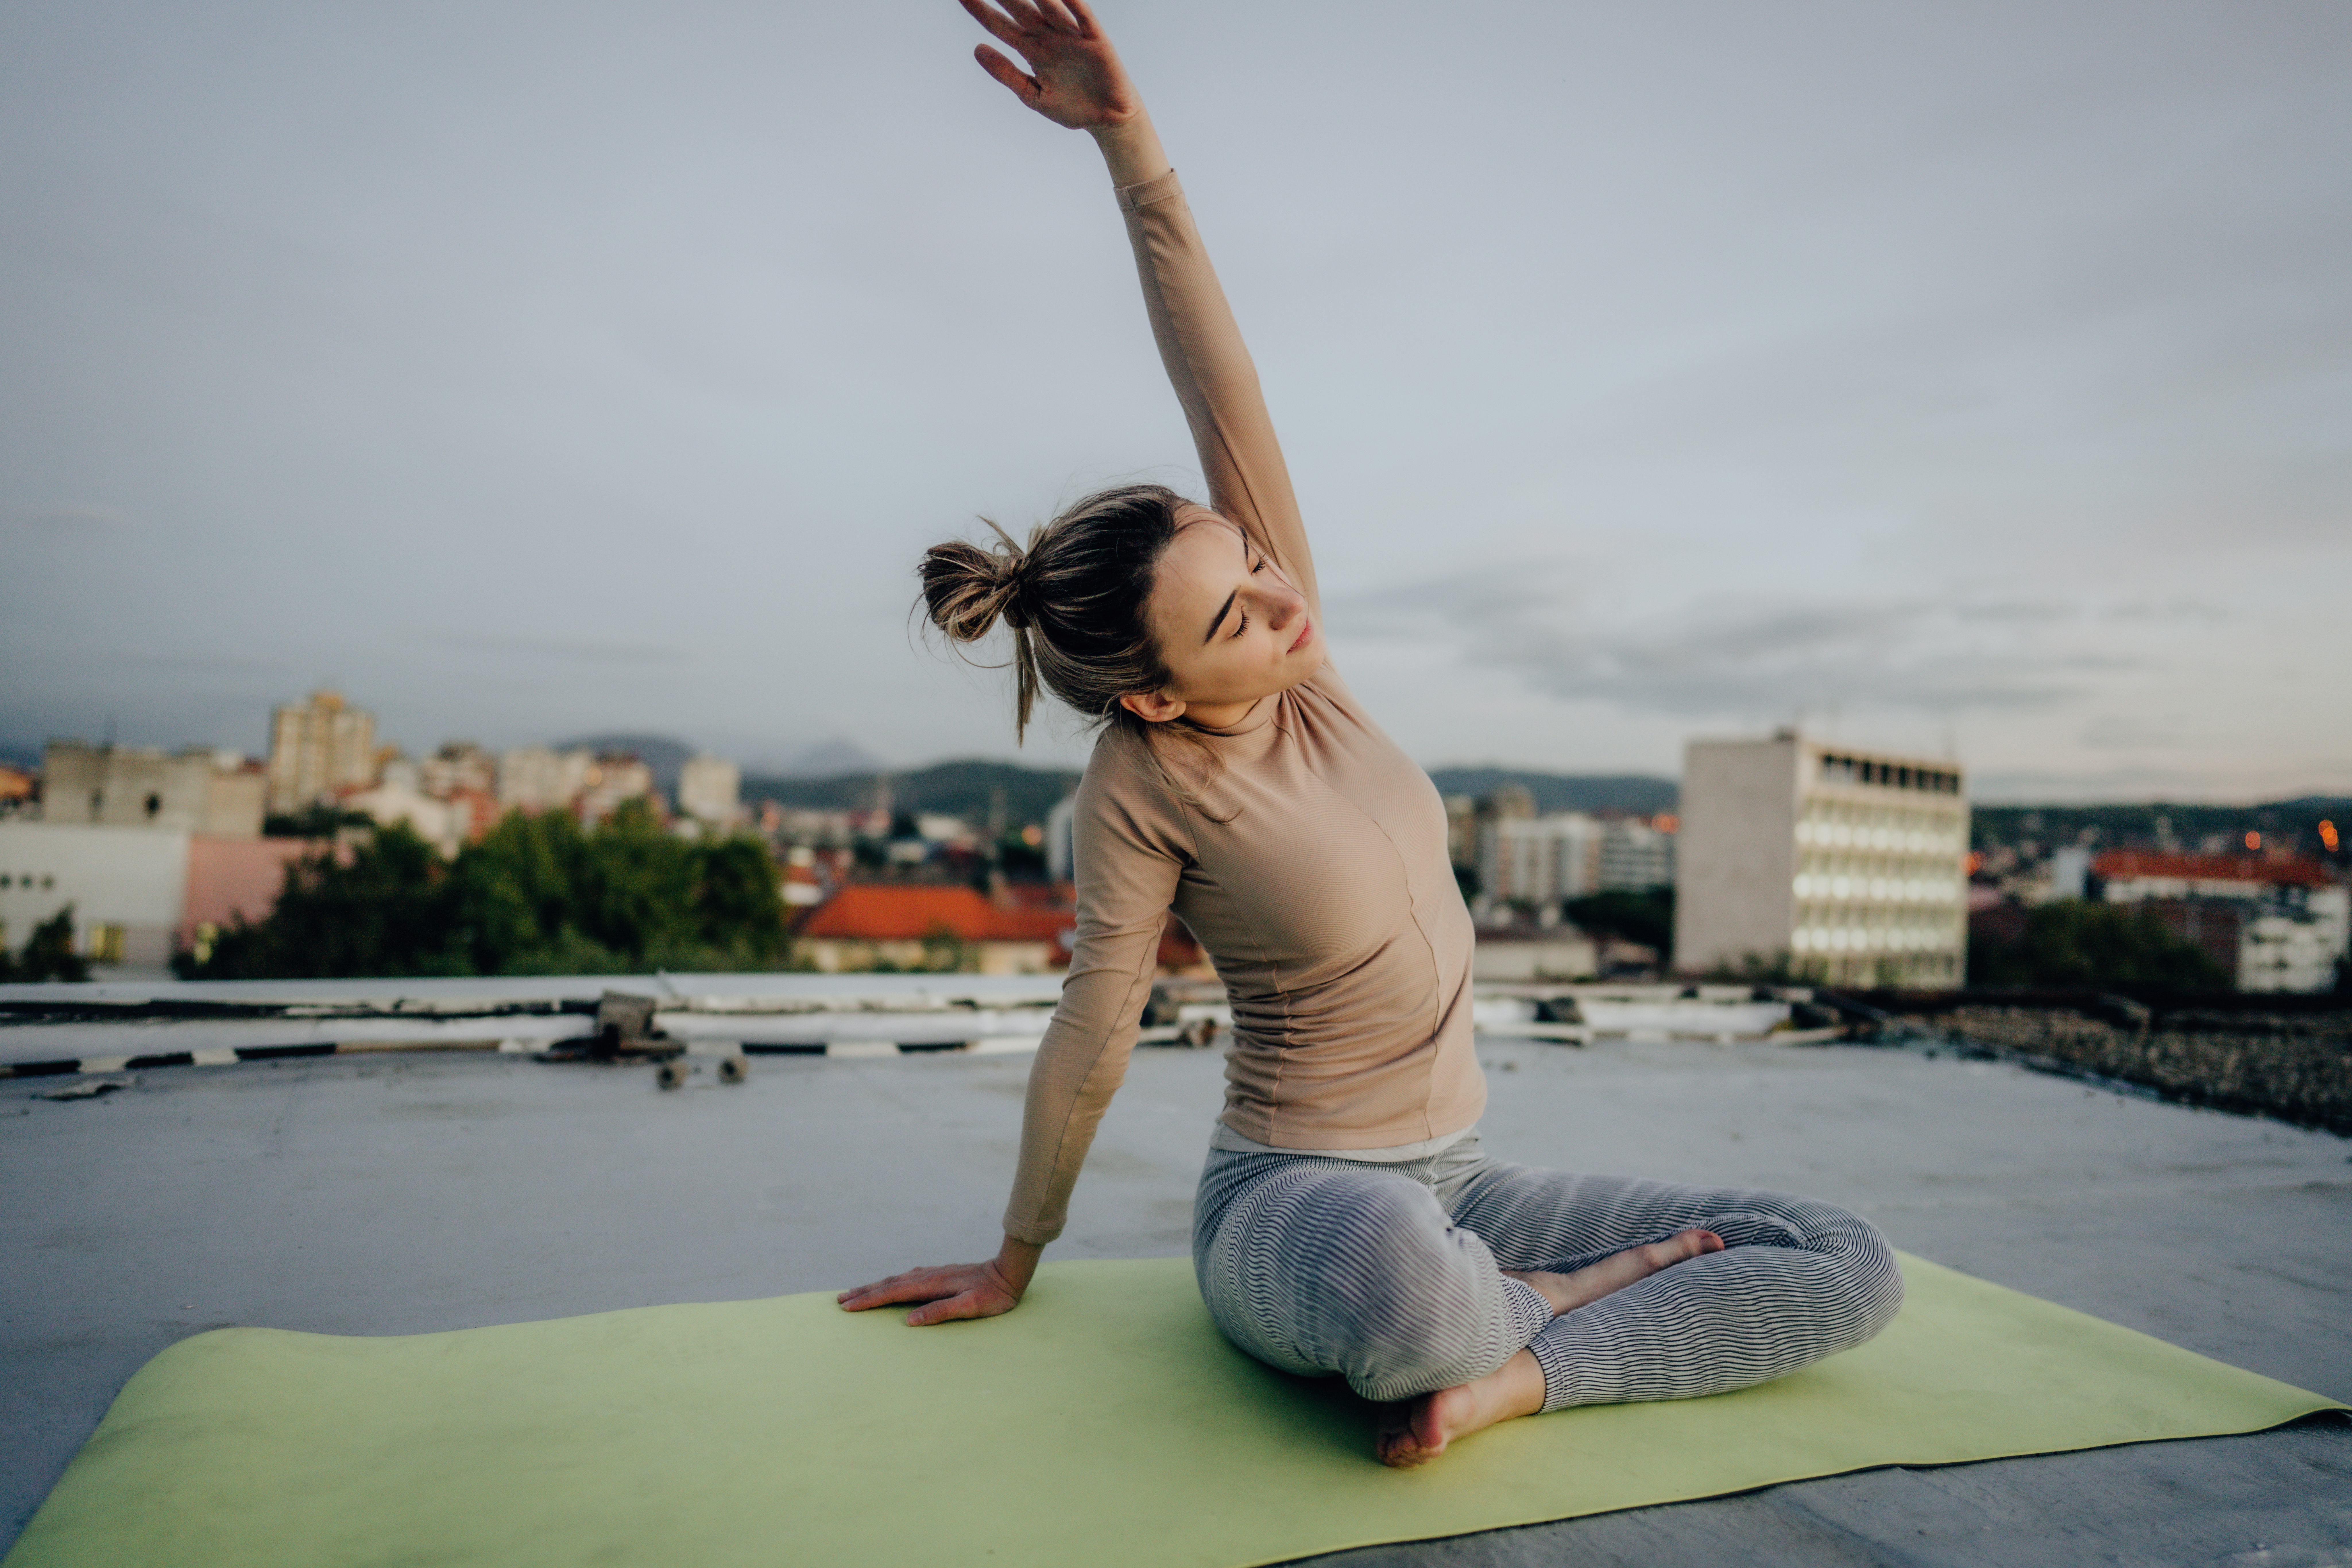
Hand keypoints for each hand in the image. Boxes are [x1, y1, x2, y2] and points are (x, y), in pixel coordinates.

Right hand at [837, 1238, 1040, 1325]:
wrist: (1008, 1273)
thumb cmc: (992, 1295)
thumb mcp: (970, 1307)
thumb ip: (940, 1312)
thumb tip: (909, 1320)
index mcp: (931, 1284)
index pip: (892, 1292)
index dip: (869, 1300)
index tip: (847, 1306)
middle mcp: (928, 1276)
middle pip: (889, 1283)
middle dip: (864, 1292)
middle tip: (840, 1300)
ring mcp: (933, 1273)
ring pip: (896, 1279)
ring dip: (875, 1286)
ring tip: (856, 1292)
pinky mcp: (939, 1275)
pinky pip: (907, 1278)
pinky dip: (891, 1283)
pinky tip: (890, 1285)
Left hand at [959, 0, 1139, 130]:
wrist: (1108, 120)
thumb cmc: (1072, 107)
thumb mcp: (1032, 95)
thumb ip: (1006, 72)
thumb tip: (977, 49)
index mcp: (1031, 49)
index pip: (1000, 26)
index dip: (981, 10)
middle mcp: (1049, 36)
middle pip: (1020, 9)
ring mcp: (1071, 35)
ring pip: (1048, 6)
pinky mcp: (1095, 40)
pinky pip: (1083, 17)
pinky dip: (1073, 4)